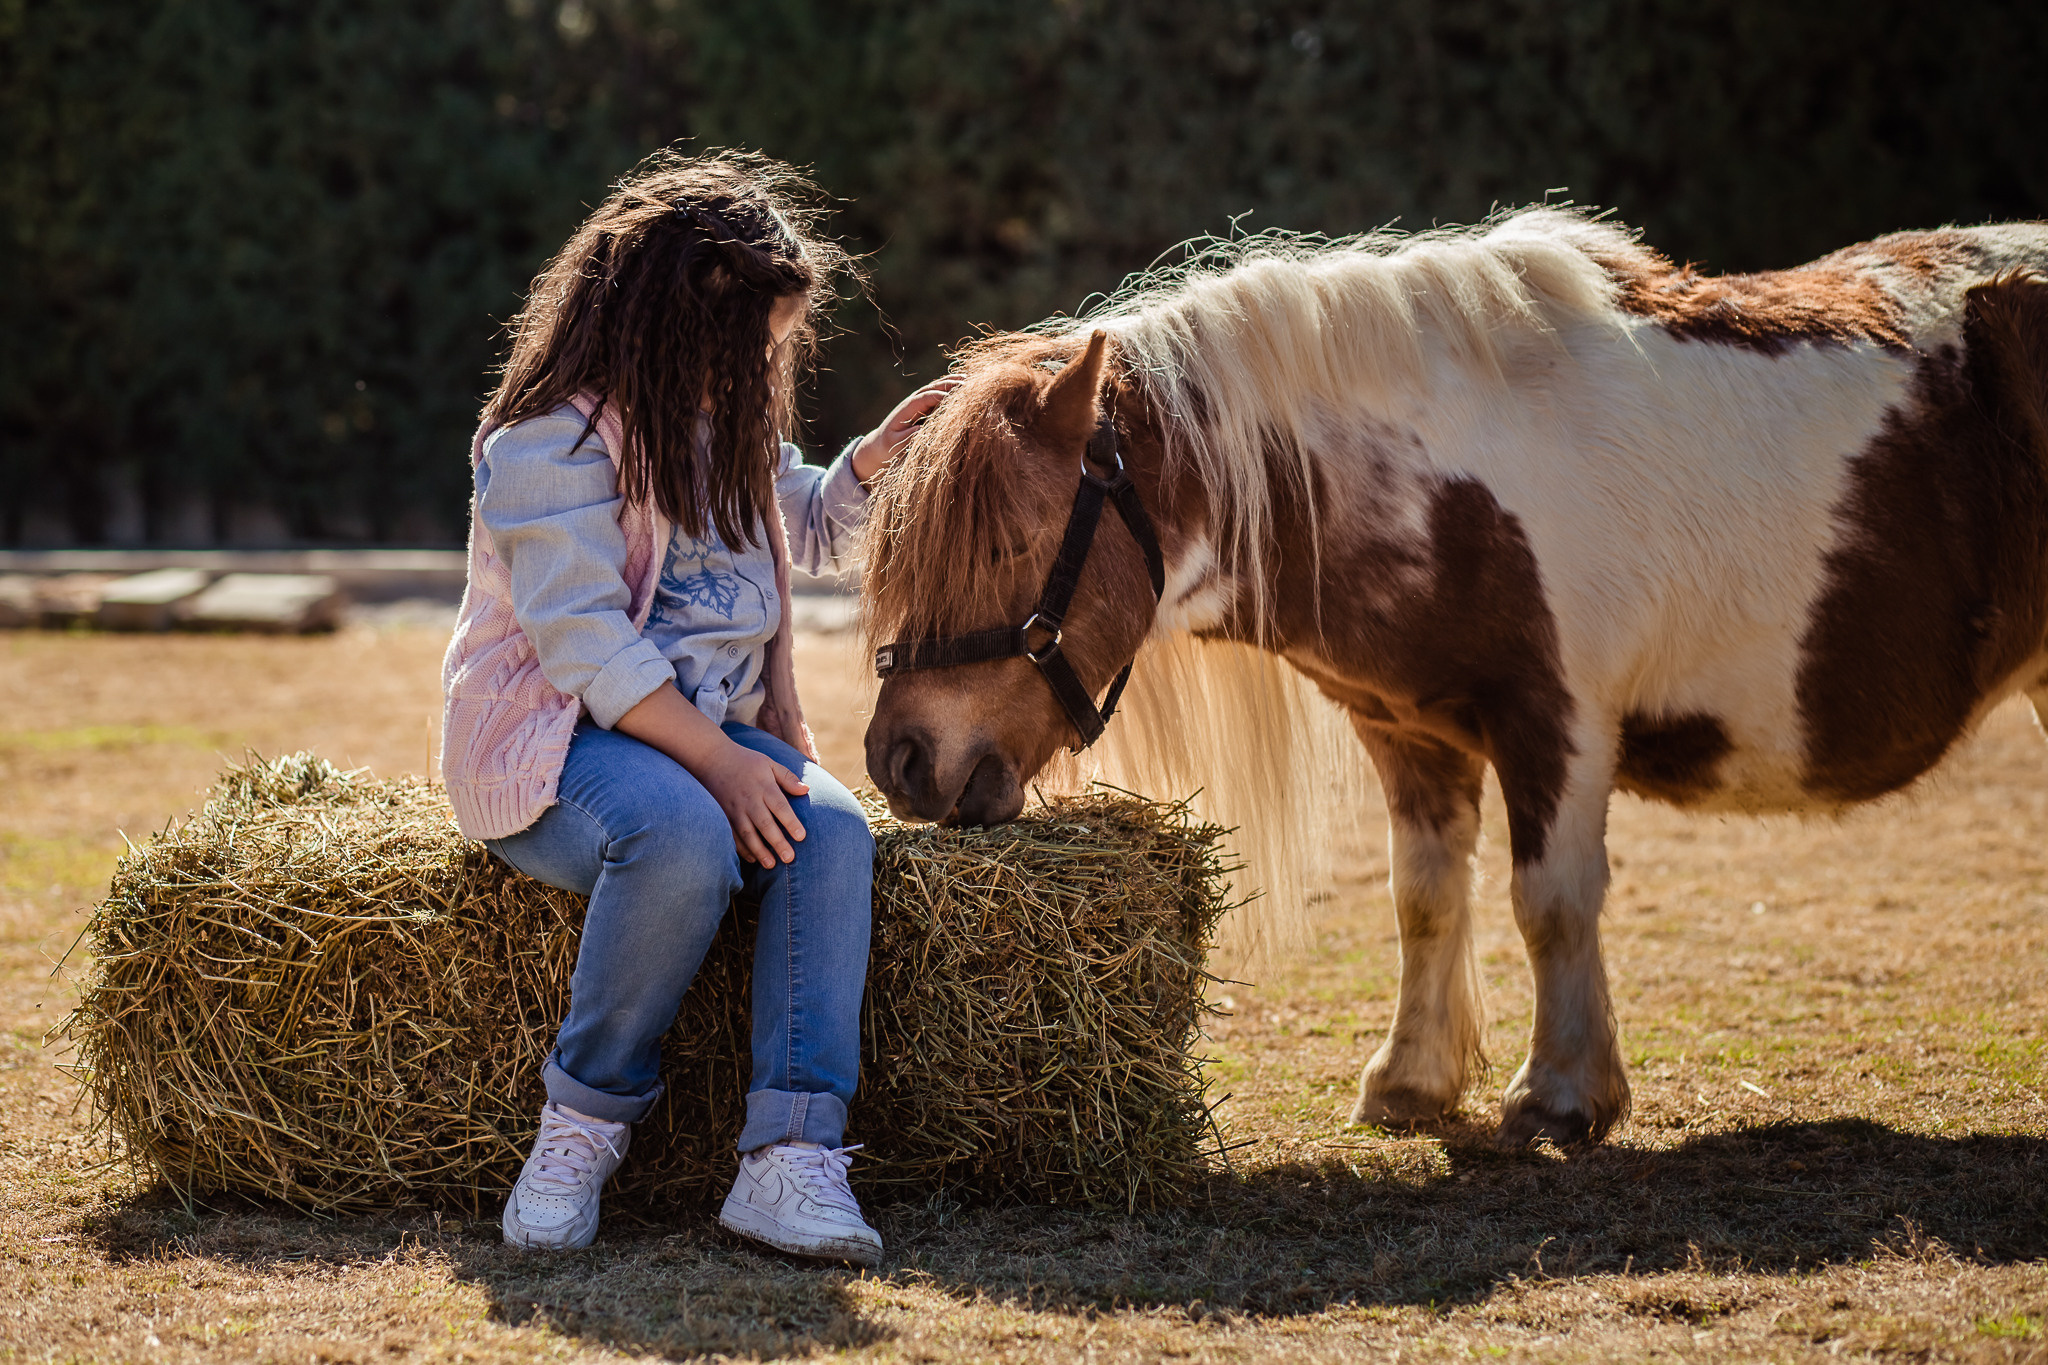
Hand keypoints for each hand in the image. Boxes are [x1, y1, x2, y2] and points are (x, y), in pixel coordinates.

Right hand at [696, 737, 810, 865]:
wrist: (711, 758)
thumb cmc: (746, 761)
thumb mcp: (769, 763)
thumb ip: (787, 778)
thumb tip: (806, 790)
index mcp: (764, 786)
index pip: (780, 807)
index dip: (791, 822)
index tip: (801, 837)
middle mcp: (749, 800)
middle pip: (765, 824)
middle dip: (777, 842)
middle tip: (790, 858)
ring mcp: (734, 809)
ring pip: (747, 833)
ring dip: (759, 850)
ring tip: (771, 865)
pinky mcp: (722, 815)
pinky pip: (732, 835)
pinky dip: (741, 848)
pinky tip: (752, 858)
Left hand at [851, 376, 965, 481]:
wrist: (880, 444)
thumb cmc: (888, 446)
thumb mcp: (895, 444)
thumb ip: (907, 437)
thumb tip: (920, 429)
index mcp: (906, 408)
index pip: (925, 397)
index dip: (941, 397)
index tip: (956, 399)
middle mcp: (913, 401)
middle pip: (933, 388)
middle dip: (950, 385)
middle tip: (969, 385)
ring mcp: (919, 401)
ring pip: (937, 387)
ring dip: (952, 382)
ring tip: (970, 379)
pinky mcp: (924, 405)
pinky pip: (939, 392)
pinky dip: (951, 387)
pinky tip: (965, 384)